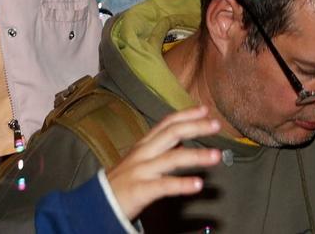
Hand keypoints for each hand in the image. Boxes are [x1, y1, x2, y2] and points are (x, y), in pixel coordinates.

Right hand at [104, 106, 219, 218]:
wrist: (97, 204)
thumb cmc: (122, 181)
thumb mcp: (139, 160)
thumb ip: (159, 149)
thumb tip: (181, 140)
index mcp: (144, 145)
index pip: (167, 123)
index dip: (186, 114)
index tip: (205, 109)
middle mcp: (143, 154)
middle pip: (172, 134)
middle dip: (196, 127)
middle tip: (217, 125)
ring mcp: (141, 171)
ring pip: (171, 159)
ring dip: (196, 156)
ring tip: (216, 156)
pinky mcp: (139, 190)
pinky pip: (164, 186)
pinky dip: (182, 184)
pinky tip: (197, 184)